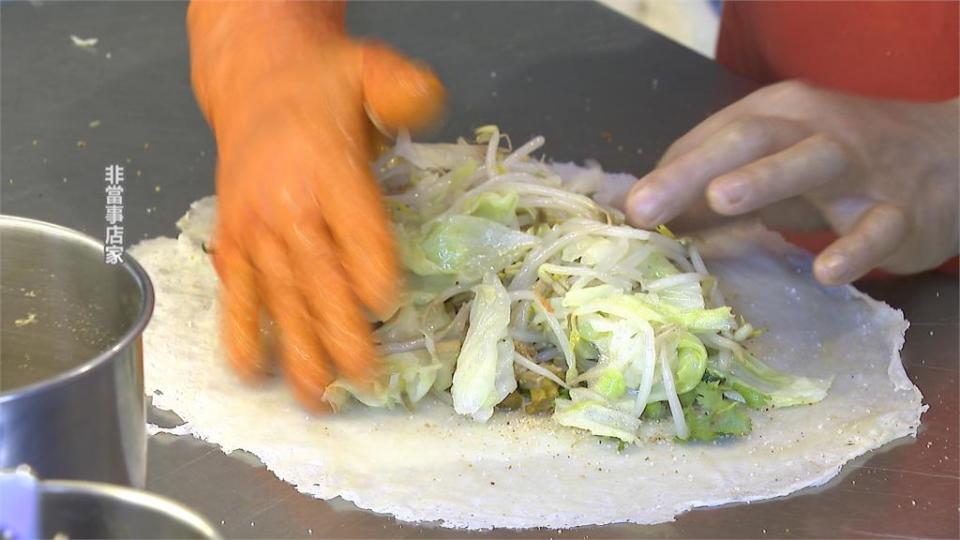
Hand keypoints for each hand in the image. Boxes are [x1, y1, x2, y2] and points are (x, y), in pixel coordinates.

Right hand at [188, 0, 444, 409]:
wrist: (255, 85)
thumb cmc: (323, 90)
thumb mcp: (369, 71)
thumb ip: (401, 89)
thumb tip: (426, 100)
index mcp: (327, 170)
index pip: (355, 230)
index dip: (371, 267)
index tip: (388, 303)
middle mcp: (287, 207)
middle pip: (318, 279)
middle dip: (342, 333)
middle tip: (366, 378)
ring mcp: (255, 231)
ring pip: (280, 298)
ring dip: (298, 350)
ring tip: (316, 398)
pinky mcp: (233, 245)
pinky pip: (236, 295)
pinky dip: (242, 333)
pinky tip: (251, 370)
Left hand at [626, 80, 957, 284]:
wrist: (946, 156)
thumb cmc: (835, 165)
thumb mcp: (769, 166)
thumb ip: (710, 187)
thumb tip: (638, 215)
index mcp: (776, 115)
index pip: (713, 138)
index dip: (667, 173)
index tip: (624, 210)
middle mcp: (814, 129)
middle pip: (750, 139)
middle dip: (692, 172)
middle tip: (644, 207)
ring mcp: (861, 167)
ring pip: (813, 162)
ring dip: (766, 179)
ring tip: (721, 200)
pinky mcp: (902, 208)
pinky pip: (878, 225)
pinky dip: (854, 247)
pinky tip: (826, 270)